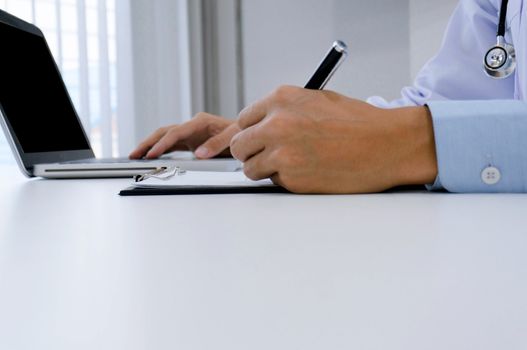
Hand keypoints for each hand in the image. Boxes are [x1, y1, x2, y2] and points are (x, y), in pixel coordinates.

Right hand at [129, 113, 239, 158]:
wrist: (248, 133)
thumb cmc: (242, 133)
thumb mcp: (233, 138)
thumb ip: (216, 145)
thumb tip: (198, 153)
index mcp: (200, 122)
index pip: (175, 133)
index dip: (162, 144)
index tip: (152, 155)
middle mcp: (193, 125)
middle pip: (164, 132)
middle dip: (148, 143)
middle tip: (134, 155)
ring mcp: (191, 133)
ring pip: (165, 137)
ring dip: (150, 146)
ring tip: (136, 156)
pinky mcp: (191, 140)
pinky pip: (171, 144)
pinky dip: (160, 150)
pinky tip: (151, 157)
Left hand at [230, 85, 437, 193]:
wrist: (387, 144)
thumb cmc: (358, 122)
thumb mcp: (316, 101)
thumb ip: (283, 111)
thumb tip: (260, 126)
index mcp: (281, 99)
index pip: (243, 119)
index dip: (250, 131)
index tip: (255, 139)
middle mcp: (276, 124)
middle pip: (239, 145)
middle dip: (251, 151)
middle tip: (268, 155)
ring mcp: (282, 153)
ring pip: (250, 168)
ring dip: (264, 169)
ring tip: (291, 164)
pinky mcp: (292, 178)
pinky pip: (273, 182)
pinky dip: (285, 181)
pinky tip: (308, 172)